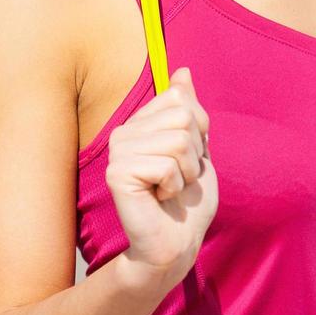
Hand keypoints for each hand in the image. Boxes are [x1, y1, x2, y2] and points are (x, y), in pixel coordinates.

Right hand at [106, 67, 217, 291]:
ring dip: (186, 171)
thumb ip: (189, 110)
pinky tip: (160, 197)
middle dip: (194, 153)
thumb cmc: (187, 200)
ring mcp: (118, 151)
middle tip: (179, 178)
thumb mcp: (197, 148)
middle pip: (182, 118)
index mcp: (141, 123)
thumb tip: (182, 71)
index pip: (180, 99)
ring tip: (170, 188)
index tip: (187, 158)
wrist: (177, 243)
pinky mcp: (117, 173)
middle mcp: (124, 132)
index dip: (197, 131)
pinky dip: (174, 185)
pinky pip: (166, 164)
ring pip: (177, 140)